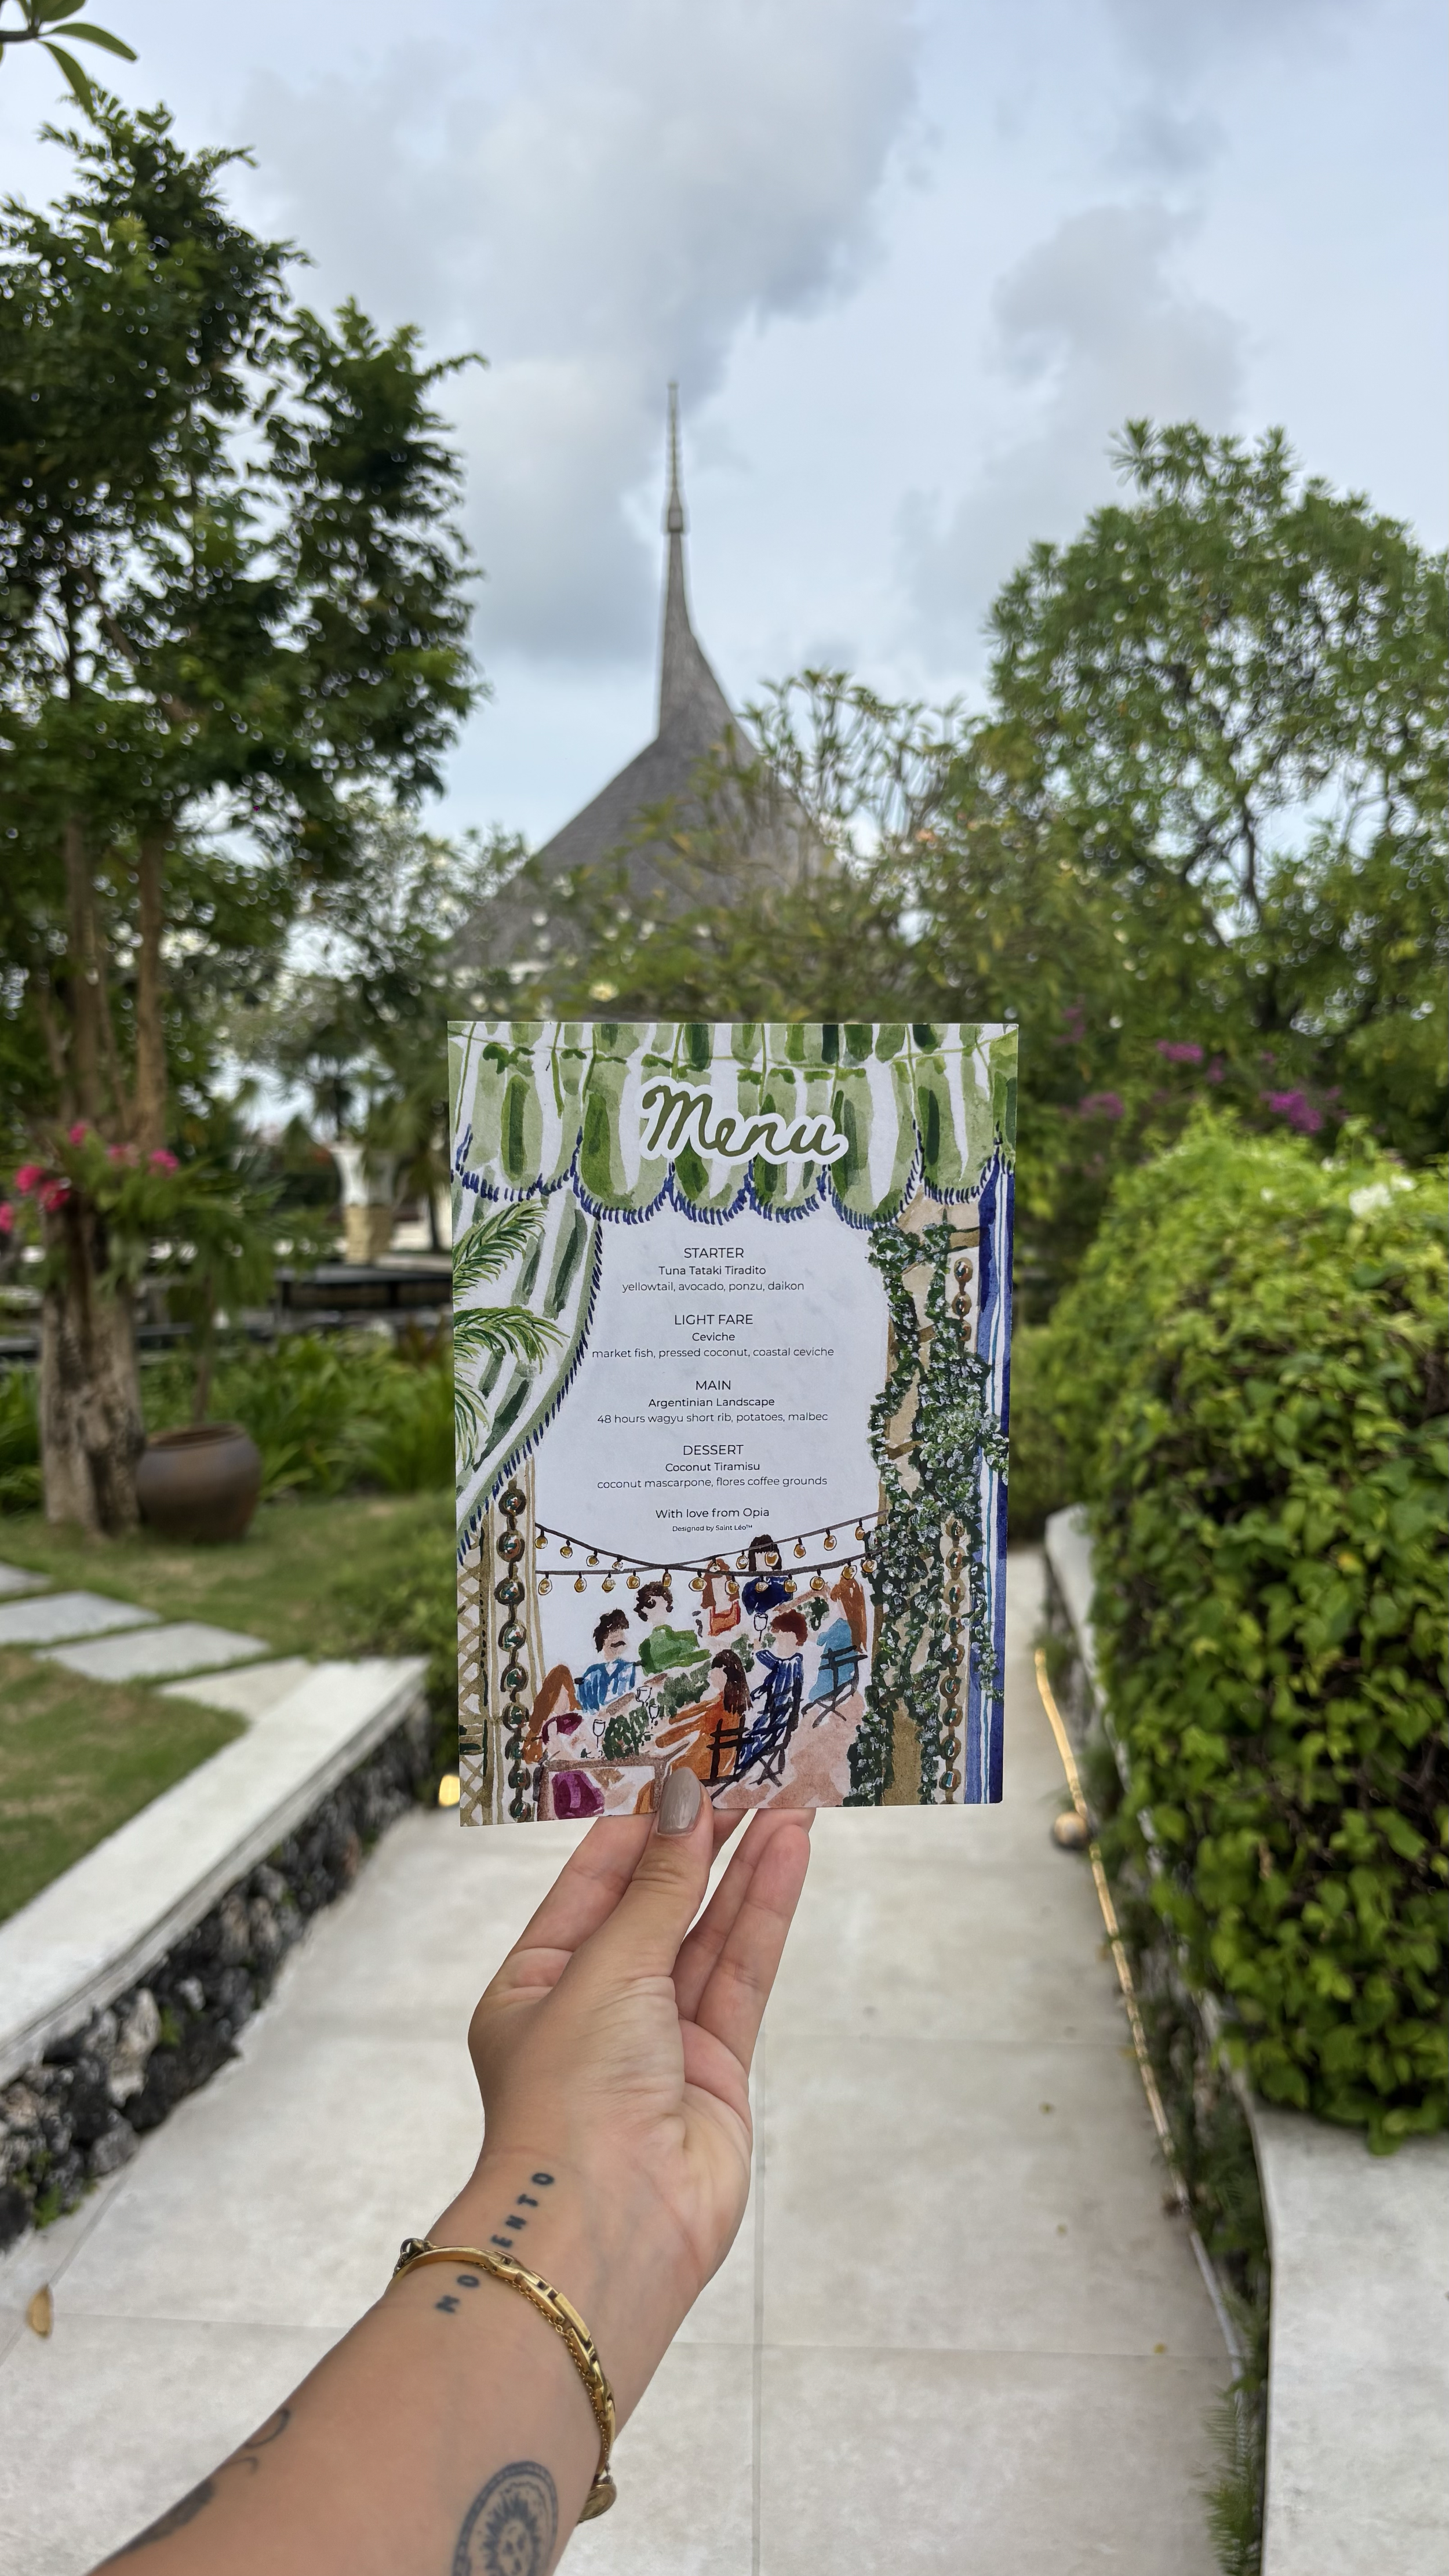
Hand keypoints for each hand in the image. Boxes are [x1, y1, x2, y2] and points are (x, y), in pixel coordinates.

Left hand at [434, 1787, 809, 2416]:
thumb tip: (684, 1799)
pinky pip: (741, 1974)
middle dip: (700, 1841)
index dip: (635, 1826)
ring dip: (744, 1867)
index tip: (680, 1767)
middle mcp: (594, 2011)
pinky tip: (788, 1855)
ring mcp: (658, 2043)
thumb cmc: (572, 2094)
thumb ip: (658, 1885)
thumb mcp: (606, 1966)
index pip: (588, 1885)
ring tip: (787, 1798)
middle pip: (655, 1906)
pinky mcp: (716, 2071)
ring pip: (707, 1935)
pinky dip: (763, 1914)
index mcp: (533, 1986)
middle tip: (746, 1772)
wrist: (609, 2227)